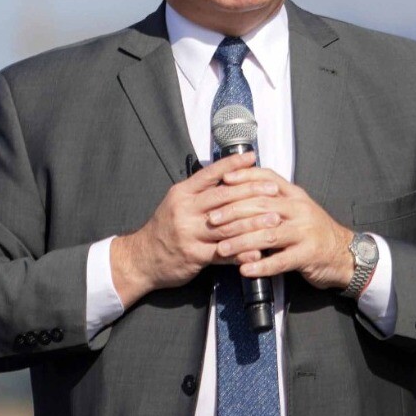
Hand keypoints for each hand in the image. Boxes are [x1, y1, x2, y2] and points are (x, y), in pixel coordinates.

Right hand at [110, 152, 280, 306]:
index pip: (211, 174)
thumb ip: (200, 192)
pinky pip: (223, 253)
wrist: (141, 258)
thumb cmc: (164, 229)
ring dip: (254, 223)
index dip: (233, 164)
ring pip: (228, 225)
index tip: (253, 157)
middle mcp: (185, 210)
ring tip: (275, 220)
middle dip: (252, 191)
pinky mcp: (194, 255)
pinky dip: (242, 252)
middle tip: (274, 189)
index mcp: (183, 193)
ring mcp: (189, 233)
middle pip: (224, 197)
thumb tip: (228, 176)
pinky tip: (258, 251)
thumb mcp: (177, 203)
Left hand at [207, 167, 355, 290]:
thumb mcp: (296, 208)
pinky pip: (281, 261)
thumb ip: (273, 199)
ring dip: (242, 242)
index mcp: (295, 195)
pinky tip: (244, 269)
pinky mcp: (308, 255)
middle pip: (262, 207)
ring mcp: (305, 232)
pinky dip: (261, 265)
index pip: (267, 179)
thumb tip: (239, 189)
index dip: (244, 178)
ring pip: (268, 234)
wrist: (345, 253)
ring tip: (222, 248)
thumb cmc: (313, 230)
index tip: (223, 181)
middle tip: (212, 220)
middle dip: (234, 213)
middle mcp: (300, 210)